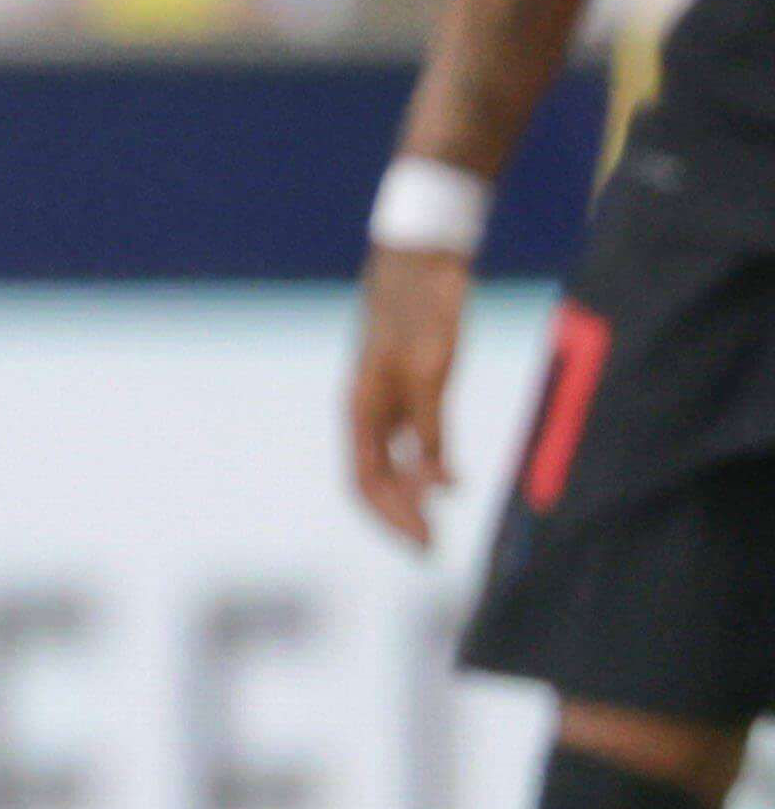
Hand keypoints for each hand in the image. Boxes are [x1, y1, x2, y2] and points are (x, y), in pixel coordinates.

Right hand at [347, 244, 474, 548]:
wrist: (421, 257)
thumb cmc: (422, 309)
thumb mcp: (431, 371)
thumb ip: (430, 430)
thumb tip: (440, 486)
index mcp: (361, 408)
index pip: (367, 481)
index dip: (393, 518)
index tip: (426, 546)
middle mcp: (366, 409)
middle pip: (372, 479)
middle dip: (398, 517)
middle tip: (431, 552)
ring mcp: (383, 398)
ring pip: (388, 462)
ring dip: (409, 497)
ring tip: (436, 525)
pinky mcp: (406, 385)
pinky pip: (407, 441)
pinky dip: (424, 467)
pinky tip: (448, 480)